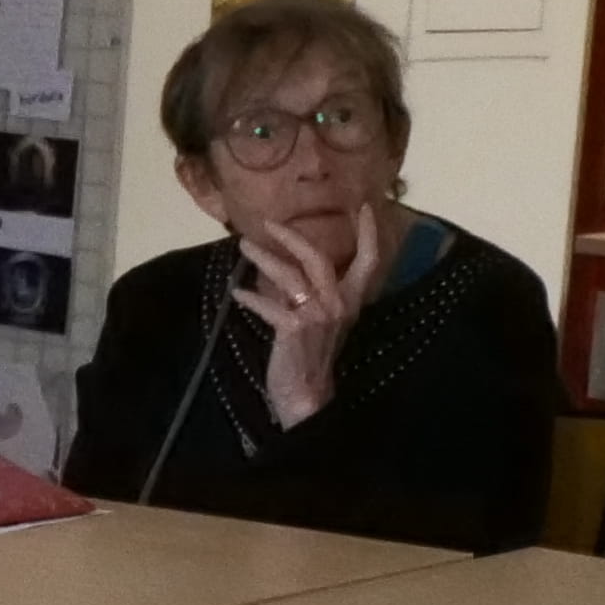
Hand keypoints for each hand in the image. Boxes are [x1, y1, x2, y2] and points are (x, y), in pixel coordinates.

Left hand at [234, 228, 354, 428]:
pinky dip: (249, 298)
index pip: (368, 262)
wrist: (308, 397)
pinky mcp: (294, 328)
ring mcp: (318, 316)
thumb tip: (281, 269)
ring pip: (289, 275)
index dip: (368, 234)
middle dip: (292, 236)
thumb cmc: (311, 358)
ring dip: (263, 258)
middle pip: (318, 258)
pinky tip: (236, 293)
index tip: (365, 207)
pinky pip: (268, 305)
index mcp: (349, 301)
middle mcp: (338, 304)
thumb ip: (306, 295)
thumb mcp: (316, 321)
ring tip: (244, 247)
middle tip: (268, 223)